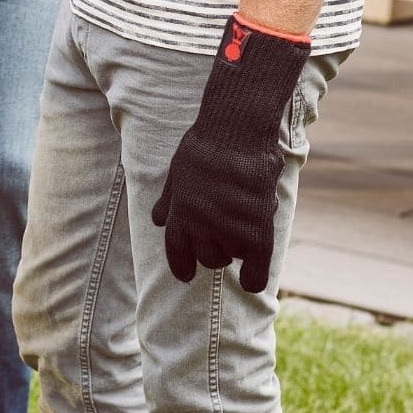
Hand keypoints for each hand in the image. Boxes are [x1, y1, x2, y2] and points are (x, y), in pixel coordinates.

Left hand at [151, 15, 310, 292]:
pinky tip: (252, 280)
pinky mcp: (256, 229)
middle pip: (208, 258)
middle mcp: (200, 227)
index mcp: (178, 214)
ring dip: (238, 246)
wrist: (233, 132)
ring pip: (233, 256)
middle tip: (223, 236)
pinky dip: (253, 276)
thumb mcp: (177, 174)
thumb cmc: (204, 148)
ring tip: (243, 223)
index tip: (186, 276)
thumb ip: (168, 201)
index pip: (176, 253)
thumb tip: (156, 221)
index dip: (181, 267)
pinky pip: (255, 268)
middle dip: (214, 252)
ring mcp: (228, 228)